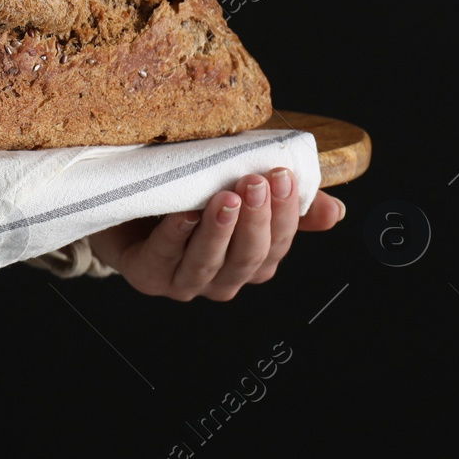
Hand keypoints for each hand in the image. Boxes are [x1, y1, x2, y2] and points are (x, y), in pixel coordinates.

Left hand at [85, 168, 342, 300]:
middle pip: (247, 259)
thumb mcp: (239, 183)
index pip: (277, 246)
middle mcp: (219, 278)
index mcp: (248, 260)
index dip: (285, 215)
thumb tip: (335, 212)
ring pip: (208, 264)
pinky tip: (184, 213)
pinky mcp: (145, 275)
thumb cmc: (187, 188)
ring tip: (225, 197)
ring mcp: (182, 281)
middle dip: (256, 221)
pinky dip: (176, 236)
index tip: (283, 177)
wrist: (124, 193)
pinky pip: (163, 259)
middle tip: (255, 183)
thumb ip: (285, 202)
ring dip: (220, 231)